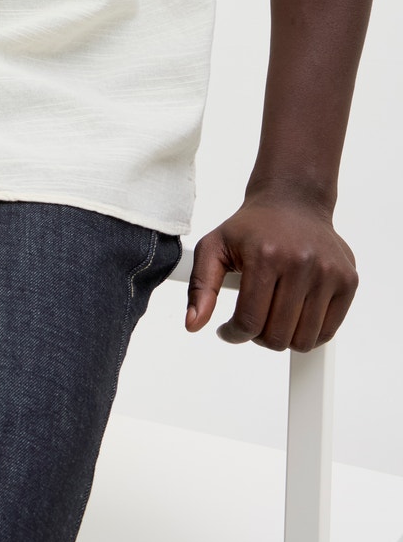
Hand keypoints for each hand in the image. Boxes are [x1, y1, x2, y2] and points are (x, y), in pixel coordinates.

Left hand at [185, 193, 357, 351]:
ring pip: (303, 340)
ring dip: (283, 338)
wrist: (292, 202)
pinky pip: (328, 331)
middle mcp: (301, 263)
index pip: (249, 321)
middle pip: (277, 336)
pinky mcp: (348, 281)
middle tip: (251, 320)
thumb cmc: (250, 228)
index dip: (234, 334)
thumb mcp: (214, 247)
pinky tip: (292, 317)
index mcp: (265, 255)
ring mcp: (329, 272)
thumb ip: (200, 287)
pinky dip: (308, 334)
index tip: (228, 331)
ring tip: (271, 317)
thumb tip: (193, 325)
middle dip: (257, 336)